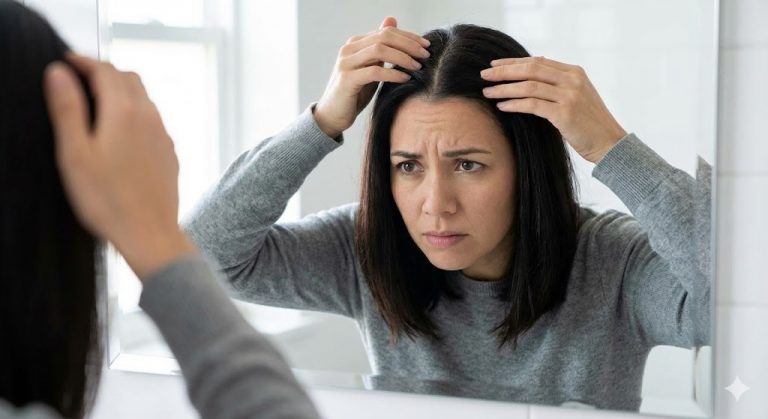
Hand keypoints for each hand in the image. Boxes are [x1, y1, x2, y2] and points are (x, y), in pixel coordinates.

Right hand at [44, 53, 195, 279]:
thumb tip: (59, 73)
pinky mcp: (170, 153)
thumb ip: (67, 109)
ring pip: (144, 99)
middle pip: (129, 79)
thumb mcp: (74, 153)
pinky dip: (135, 113)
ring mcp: (164, 136)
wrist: (150, 234)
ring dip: (121, 91)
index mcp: (124, 112)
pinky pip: (153, 121)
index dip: (83, 61)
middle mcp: (150, 118)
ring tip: (97, 101)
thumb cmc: (107, 199)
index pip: (105, 70)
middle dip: (104, 72)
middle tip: (79, 77)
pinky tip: (121, 132)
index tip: (65, 60)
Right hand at [313, 16, 430, 138]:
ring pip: (379, 50)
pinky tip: (406, 78)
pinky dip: (393, 74)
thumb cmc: (354, 94)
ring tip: (417, 66)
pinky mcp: (347, 79)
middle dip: (409, 45)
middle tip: (426, 55)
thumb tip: (393, 22)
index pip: (386, 32)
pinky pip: (375, 71)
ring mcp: (346, 63)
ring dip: (402, 57)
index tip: (426, 45)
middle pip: (384, 37)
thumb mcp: (371, 69)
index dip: (409, 37)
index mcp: (355, 43)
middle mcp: (349, 49)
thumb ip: (381, 49)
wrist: (332, 116)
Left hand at [481, 56, 626, 163]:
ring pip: (529, 86)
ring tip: (488, 92)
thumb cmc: (589, 124)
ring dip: (505, 88)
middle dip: (504, 71)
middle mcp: (572, 80)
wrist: (609, 143)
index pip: (538, 61)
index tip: (495, 65)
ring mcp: (570, 95)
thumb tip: (533, 74)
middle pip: (531, 69)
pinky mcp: (565, 113)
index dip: (514, 62)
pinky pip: (532, 104)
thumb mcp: (577, 96)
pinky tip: (501, 106)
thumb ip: (558, 85)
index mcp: (574, 72)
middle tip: (484, 75)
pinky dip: (514, 104)